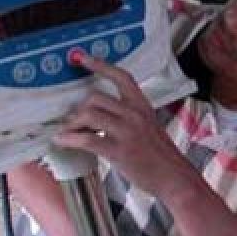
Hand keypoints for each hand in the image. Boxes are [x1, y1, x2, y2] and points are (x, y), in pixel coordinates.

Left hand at [53, 53, 189, 198]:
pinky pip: (87, 139)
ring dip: (72, 123)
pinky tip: (62, 141)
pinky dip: (69, 139)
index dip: (101, 66)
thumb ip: (128, 116)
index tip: (83, 58)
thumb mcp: (148, 126)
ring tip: (68, 132)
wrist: (174, 176)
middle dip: (78, 109)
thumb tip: (99, 114)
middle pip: (96, 97)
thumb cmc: (160, 155)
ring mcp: (127, 132)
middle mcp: (135, 114)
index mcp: (142, 106)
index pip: (122, 77)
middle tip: (73, 121)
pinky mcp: (119, 150)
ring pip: (89, 114)